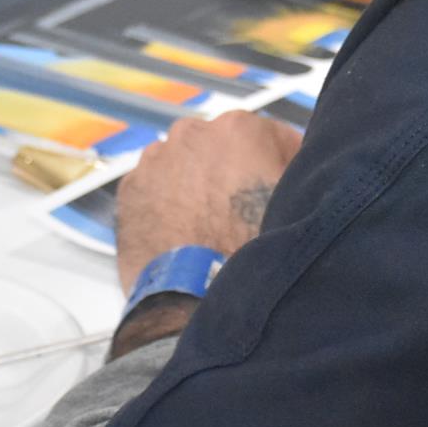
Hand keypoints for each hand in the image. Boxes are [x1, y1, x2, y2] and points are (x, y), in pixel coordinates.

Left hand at [115, 111, 305, 294]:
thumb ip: (298, 174)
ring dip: (198, 186)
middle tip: (244, 214)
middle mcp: (193, 133)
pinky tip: (183, 232)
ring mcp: (155, 159)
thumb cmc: (247, 251)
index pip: (273, 139)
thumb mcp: (298, 205)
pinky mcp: (130, 188)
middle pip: (223, 149)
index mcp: (240, 129)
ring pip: (185, 165)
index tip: (282, 189)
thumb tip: (293, 171)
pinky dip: (167, 203)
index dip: (282, 167)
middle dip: (234, 173)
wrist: (194, 297)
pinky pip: (156, 187)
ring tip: (209, 227)